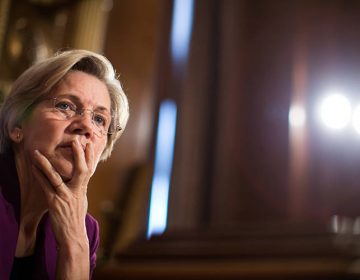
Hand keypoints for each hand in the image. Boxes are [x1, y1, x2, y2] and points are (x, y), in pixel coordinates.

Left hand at [32, 138, 92, 278]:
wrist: (73, 235)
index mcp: (83, 189)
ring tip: (39, 153)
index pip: (88, 170)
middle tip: (75, 141)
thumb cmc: (76, 218)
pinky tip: (34, 168)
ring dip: (46, 164)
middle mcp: (76, 191)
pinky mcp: (54, 203)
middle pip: (80, 170)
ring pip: (56, 177)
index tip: (88, 144)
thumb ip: (79, 188)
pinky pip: (46, 187)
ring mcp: (65, 196)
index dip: (89, 156)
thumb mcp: (81, 201)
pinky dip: (39, 176)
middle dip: (78, 155)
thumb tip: (80, 179)